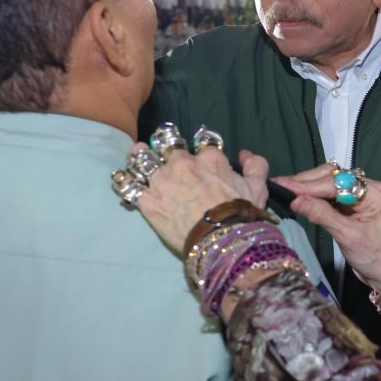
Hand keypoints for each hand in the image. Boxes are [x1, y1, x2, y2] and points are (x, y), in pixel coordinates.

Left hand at [133, 145, 270, 251]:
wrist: (222, 241)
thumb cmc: (242, 214)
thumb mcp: (258, 187)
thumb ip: (256, 165)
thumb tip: (245, 153)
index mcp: (209, 158)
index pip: (203, 140)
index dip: (201, 143)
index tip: (199, 148)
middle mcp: (182, 163)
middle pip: (168, 143)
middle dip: (166, 142)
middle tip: (164, 147)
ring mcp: (162, 181)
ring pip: (143, 158)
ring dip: (140, 155)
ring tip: (138, 154)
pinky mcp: (147, 201)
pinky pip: (128, 186)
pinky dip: (123, 181)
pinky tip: (121, 179)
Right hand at [275, 165, 380, 288]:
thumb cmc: (374, 256)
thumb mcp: (347, 236)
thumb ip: (322, 215)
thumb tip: (296, 200)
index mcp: (374, 193)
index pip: (337, 183)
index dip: (309, 185)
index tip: (286, 186)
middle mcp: (369, 188)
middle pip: (333, 176)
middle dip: (306, 181)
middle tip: (281, 185)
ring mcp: (360, 195)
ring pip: (329, 182)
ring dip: (308, 185)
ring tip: (285, 189)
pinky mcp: (352, 203)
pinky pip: (330, 193)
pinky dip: (314, 194)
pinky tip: (299, 196)